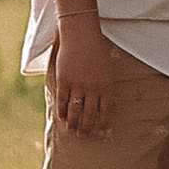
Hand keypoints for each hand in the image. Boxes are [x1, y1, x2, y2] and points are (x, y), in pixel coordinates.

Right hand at [50, 21, 117, 136]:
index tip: (99, 132)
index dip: (102, 125)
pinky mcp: (64, 81)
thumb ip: (104, 87)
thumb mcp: (106, 69)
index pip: (106, 112)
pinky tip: (62, 118)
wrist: (81, 34)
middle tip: (83, 134)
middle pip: (89, 116)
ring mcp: (77, 85)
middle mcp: (93, 88)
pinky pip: (62, 102)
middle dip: (86, 128)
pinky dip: (62, 112)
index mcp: (107, 85)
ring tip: (72, 130)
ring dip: (73, 124)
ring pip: (75, 112)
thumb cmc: (96, 51)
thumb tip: (102, 107)